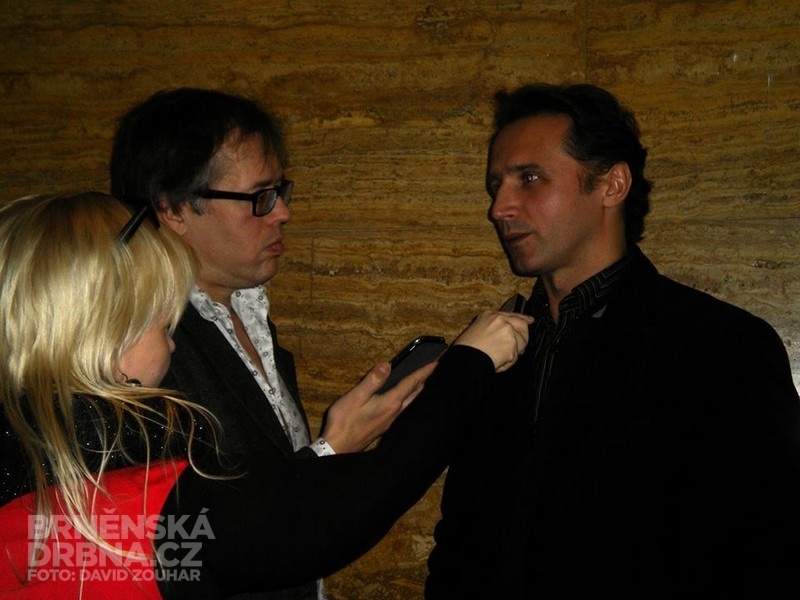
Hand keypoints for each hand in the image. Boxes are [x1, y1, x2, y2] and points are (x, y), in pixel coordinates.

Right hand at [321, 360, 436, 452]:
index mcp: (390, 403)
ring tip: (421, 380)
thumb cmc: (344, 422)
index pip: (411, 383)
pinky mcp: (385, 425)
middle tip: (432, 369)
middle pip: (415, 393)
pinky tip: (402, 398)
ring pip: (410, 402)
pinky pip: (402, 408)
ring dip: (416, 390)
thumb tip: (387, 365)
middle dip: (424, 380)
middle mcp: (394, 412)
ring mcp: (391, 421)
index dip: (424, 371)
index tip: (437, 362)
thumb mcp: (356, 396)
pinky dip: (407, 398)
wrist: (338, 447)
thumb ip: (373, 380)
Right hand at [452, 310, 532, 372]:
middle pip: (522, 325)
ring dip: (512, 353)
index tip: (530, 320)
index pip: (511, 314)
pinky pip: (516, 356)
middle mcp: (500, 320)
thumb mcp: (476, 330)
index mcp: (490, 315)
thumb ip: (493, 328)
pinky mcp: (512, 343)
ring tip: (499, 358)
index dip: (523, 318)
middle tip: (520, 348)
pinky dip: (508, 363)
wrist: (465, 359)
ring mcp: (507, 330)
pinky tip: (497, 362)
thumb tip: (505, 335)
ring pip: (521, 342)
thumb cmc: (466, 349)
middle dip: (524, 337)